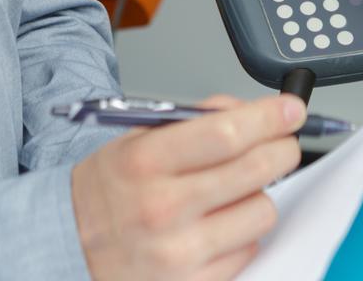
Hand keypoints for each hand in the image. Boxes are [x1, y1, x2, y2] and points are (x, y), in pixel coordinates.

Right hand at [71, 93, 303, 279]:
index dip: (269, 118)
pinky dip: (244, 233)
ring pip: (262, 211)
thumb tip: (252, 112)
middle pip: (254, 170)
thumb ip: (195, 118)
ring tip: (234, 191)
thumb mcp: (137, 137)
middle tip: (284, 143)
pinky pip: (250, 249)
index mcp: (145, 162)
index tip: (291, 110)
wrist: (71, 244)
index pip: (226, 133)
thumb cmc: (109, 188)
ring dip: (259, 195)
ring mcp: (179, 252)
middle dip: (282, 149)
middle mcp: (162, 208)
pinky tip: (219, 224)